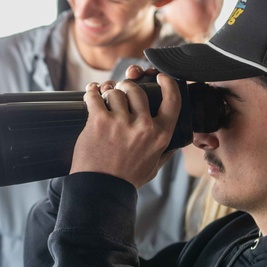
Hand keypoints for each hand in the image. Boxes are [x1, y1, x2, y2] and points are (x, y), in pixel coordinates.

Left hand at [70, 73, 180, 187]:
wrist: (101, 189)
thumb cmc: (126, 180)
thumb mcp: (154, 167)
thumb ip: (164, 153)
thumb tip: (175, 145)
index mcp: (160, 136)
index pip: (172, 101)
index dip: (168, 84)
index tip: (160, 77)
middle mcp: (143, 127)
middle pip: (138, 91)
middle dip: (128, 86)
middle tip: (121, 89)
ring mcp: (121, 123)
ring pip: (115, 92)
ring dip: (108, 93)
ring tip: (104, 99)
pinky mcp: (99, 121)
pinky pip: (95, 97)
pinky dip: (91, 93)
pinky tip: (91, 94)